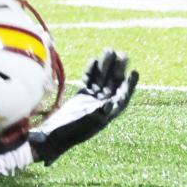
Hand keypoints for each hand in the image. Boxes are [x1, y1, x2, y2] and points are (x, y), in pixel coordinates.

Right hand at [30, 50, 137, 165]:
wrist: (52, 136)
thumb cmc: (69, 133)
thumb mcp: (85, 122)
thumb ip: (98, 113)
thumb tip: (110, 104)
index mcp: (107, 115)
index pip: (122, 97)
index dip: (129, 85)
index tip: (134, 72)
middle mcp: (102, 107)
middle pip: (113, 85)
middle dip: (118, 70)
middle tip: (123, 54)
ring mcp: (91, 100)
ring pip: (101, 80)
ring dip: (106, 66)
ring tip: (109, 50)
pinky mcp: (81, 97)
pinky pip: (89, 81)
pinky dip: (92, 71)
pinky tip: (94, 60)